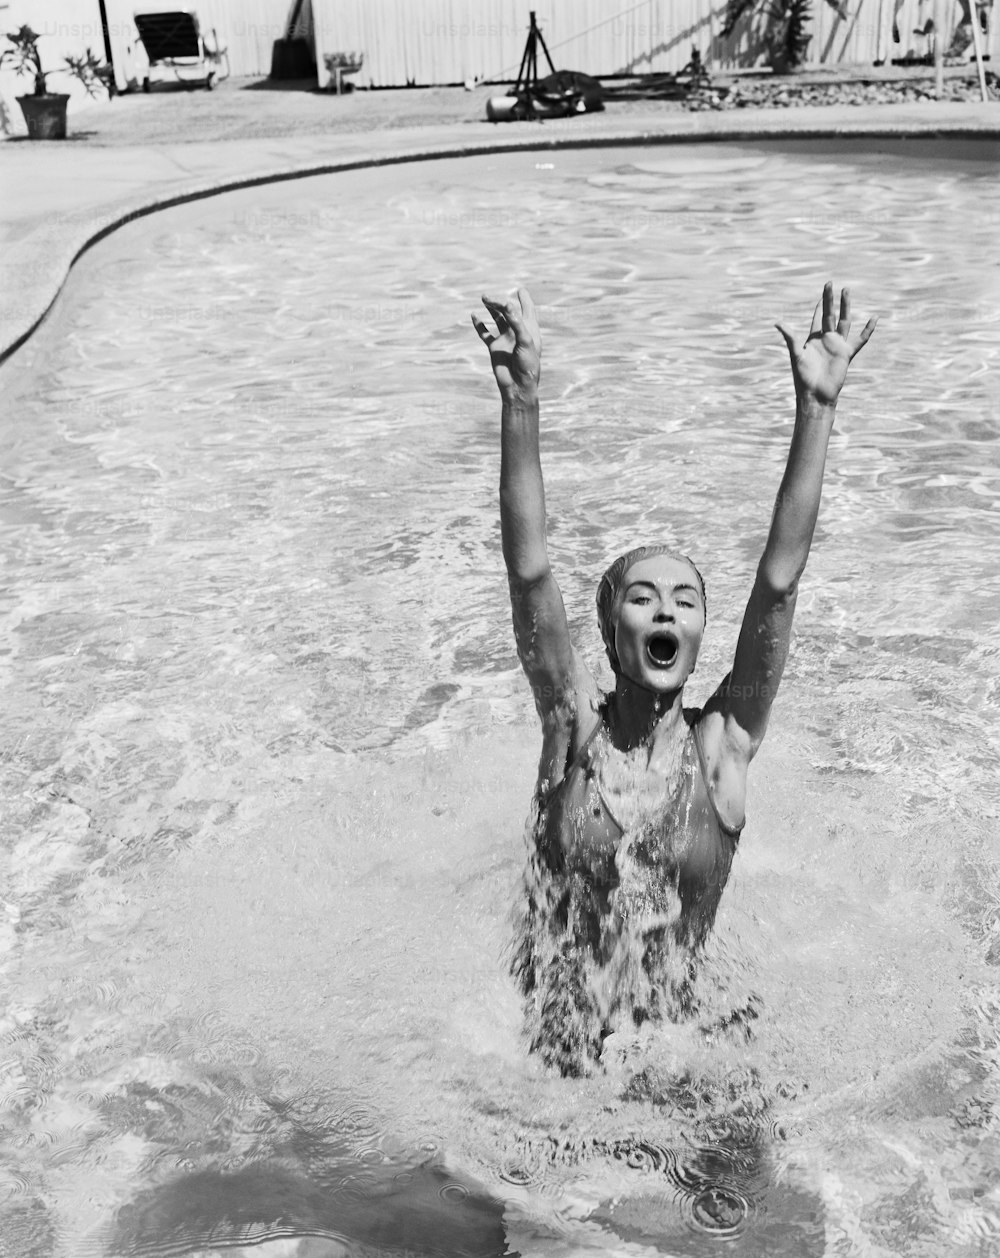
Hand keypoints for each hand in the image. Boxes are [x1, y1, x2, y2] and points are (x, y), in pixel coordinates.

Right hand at [472, 289, 540, 401]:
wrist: (517, 386)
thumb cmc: (527, 364)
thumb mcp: (525, 341)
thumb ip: (517, 322)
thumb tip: (507, 304)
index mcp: (529, 329)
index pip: (527, 309)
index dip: (524, 299)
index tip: (520, 289)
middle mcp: (517, 332)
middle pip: (508, 311)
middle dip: (499, 302)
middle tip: (488, 297)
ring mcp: (505, 339)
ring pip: (497, 319)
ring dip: (491, 309)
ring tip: (484, 298)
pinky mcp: (494, 347)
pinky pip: (485, 334)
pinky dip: (479, 325)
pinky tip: (474, 316)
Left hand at [776, 283, 876, 407]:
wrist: (816, 394)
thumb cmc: (803, 377)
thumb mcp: (796, 353)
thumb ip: (790, 337)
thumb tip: (777, 322)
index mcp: (813, 339)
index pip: (817, 318)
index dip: (819, 306)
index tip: (823, 292)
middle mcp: (826, 340)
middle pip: (830, 315)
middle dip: (830, 300)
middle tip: (830, 283)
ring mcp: (837, 345)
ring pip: (844, 321)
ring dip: (845, 306)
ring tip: (846, 291)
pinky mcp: (847, 353)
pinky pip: (860, 340)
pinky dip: (868, 330)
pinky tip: (875, 318)